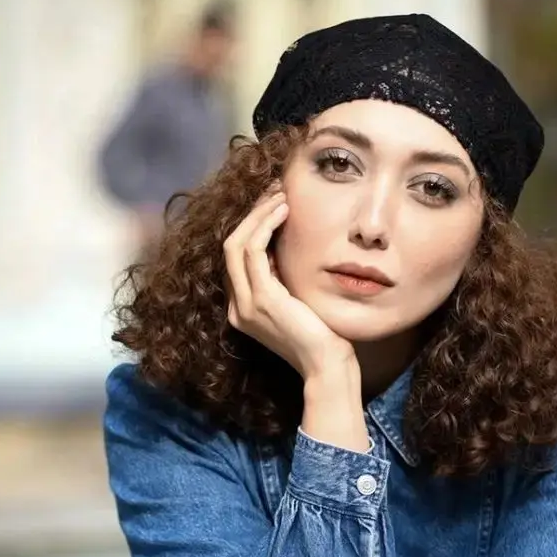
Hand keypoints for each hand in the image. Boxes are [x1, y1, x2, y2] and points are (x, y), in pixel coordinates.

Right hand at [223, 188, 356, 380]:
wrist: (326, 365)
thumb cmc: (322, 337)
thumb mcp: (296, 303)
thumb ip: (282, 280)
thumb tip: (282, 247)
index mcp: (243, 310)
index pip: (236, 259)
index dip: (251, 227)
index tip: (272, 205)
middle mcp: (238, 308)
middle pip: (231, 246)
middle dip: (251, 214)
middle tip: (274, 191)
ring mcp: (247, 304)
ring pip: (237, 243)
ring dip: (258, 214)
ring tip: (281, 196)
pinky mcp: (263, 299)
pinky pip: (253, 249)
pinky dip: (265, 225)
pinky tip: (283, 212)